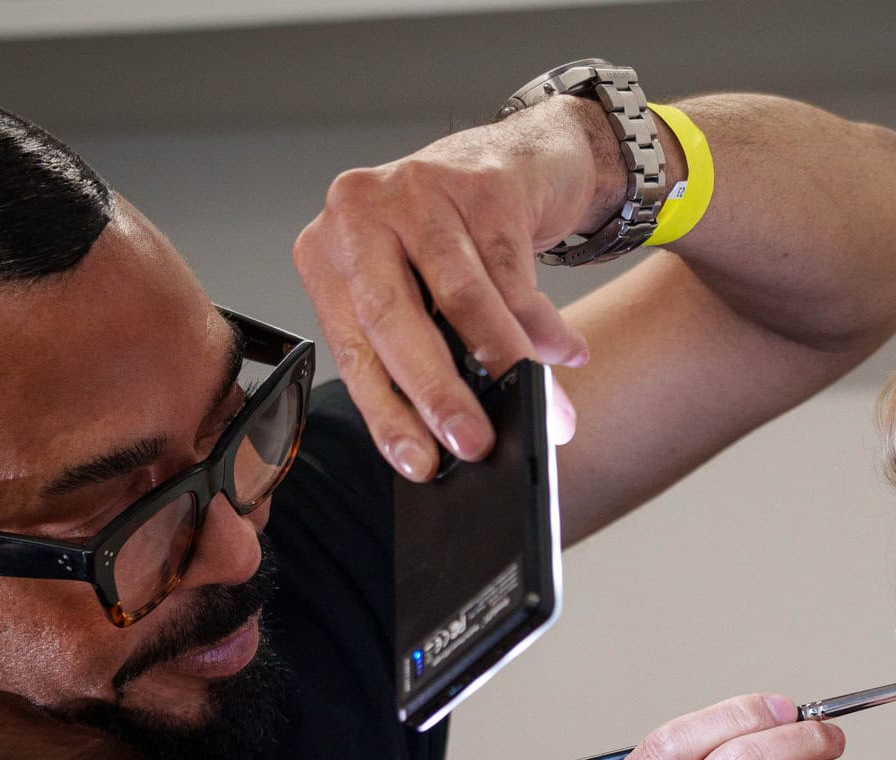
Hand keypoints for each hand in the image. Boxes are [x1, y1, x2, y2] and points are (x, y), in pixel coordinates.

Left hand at [293, 97, 610, 480]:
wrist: (518, 160)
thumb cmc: (457, 240)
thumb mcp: (419, 292)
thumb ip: (423, 350)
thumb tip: (452, 436)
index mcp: (329, 255)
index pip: (353, 348)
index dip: (386, 413)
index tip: (420, 463)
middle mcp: (358, 215)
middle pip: (393, 318)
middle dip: (436, 393)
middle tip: (474, 444)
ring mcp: (417, 191)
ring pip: (461, 295)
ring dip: (506, 362)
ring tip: (544, 411)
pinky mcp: (480, 184)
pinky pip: (514, 272)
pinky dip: (544, 324)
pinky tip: (566, 353)